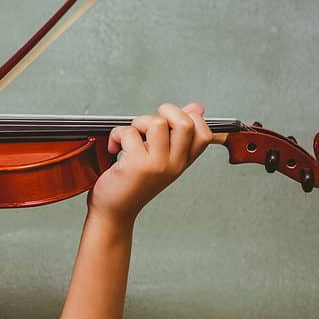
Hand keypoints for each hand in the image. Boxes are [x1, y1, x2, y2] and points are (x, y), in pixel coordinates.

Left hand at [85, 102, 212, 224]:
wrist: (114, 211)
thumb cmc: (133, 183)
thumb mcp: (161, 158)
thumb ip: (177, 133)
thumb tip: (196, 107)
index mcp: (182, 162)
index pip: (204, 133)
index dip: (189, 118)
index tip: (169, 121)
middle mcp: (174, 164)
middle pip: (185, 123)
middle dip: (166, 111)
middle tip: (149, 124)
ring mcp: (157, 165)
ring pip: (157, 123)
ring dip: (138, 122)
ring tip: (131, 137)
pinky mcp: (136, 164)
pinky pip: (129, 132)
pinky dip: (116, 135)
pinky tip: (114, 148)